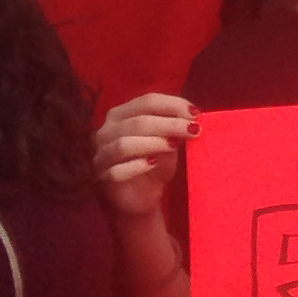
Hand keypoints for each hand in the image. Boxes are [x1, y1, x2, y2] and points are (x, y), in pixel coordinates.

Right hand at [93, 93, 196, 217]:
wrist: (143, 195)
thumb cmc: (154, 161)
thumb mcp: (169, 140)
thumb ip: (175, 127)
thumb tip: (192, 116)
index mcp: (121, 114)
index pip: (146, 101)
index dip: (172, 105)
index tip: (196, 114)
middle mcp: (106, 131)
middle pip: (137, 122)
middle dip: (169, 124)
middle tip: (194, 130)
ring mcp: (101, 155)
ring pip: (124, 144)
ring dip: (153, 142)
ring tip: (175, 146)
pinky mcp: (102, 178)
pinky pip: (117, 171)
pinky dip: (136, 166)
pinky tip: (153, 164)